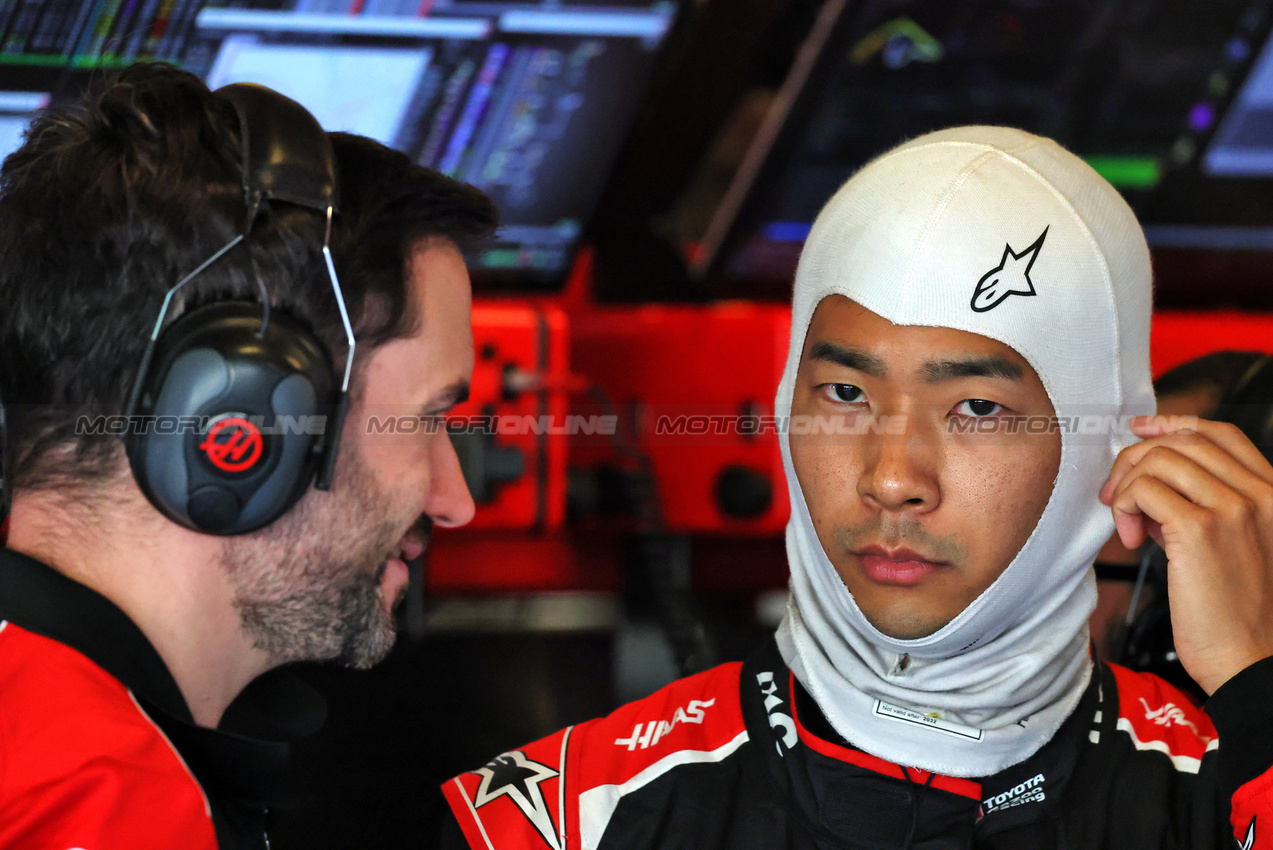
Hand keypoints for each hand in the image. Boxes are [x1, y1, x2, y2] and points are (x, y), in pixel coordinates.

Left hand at [1100, 415, 1272, 694]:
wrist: (1252, 660)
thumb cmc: (1239, 614)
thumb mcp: (1235, 547)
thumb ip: (1207, 508)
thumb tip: (1153, 483)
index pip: (1220, 433)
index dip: (1173, 424)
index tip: (1139, 430)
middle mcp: (1260, 494)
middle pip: (1181, 442)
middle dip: (1135, 460)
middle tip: (1116, 496)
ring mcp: (1233, 509)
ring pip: (1157, 460)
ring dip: (1126, 487)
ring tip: (1128, 525)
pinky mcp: (1200, 530)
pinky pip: (1143, 490)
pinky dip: (1124, 507)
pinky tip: (1132, 540)